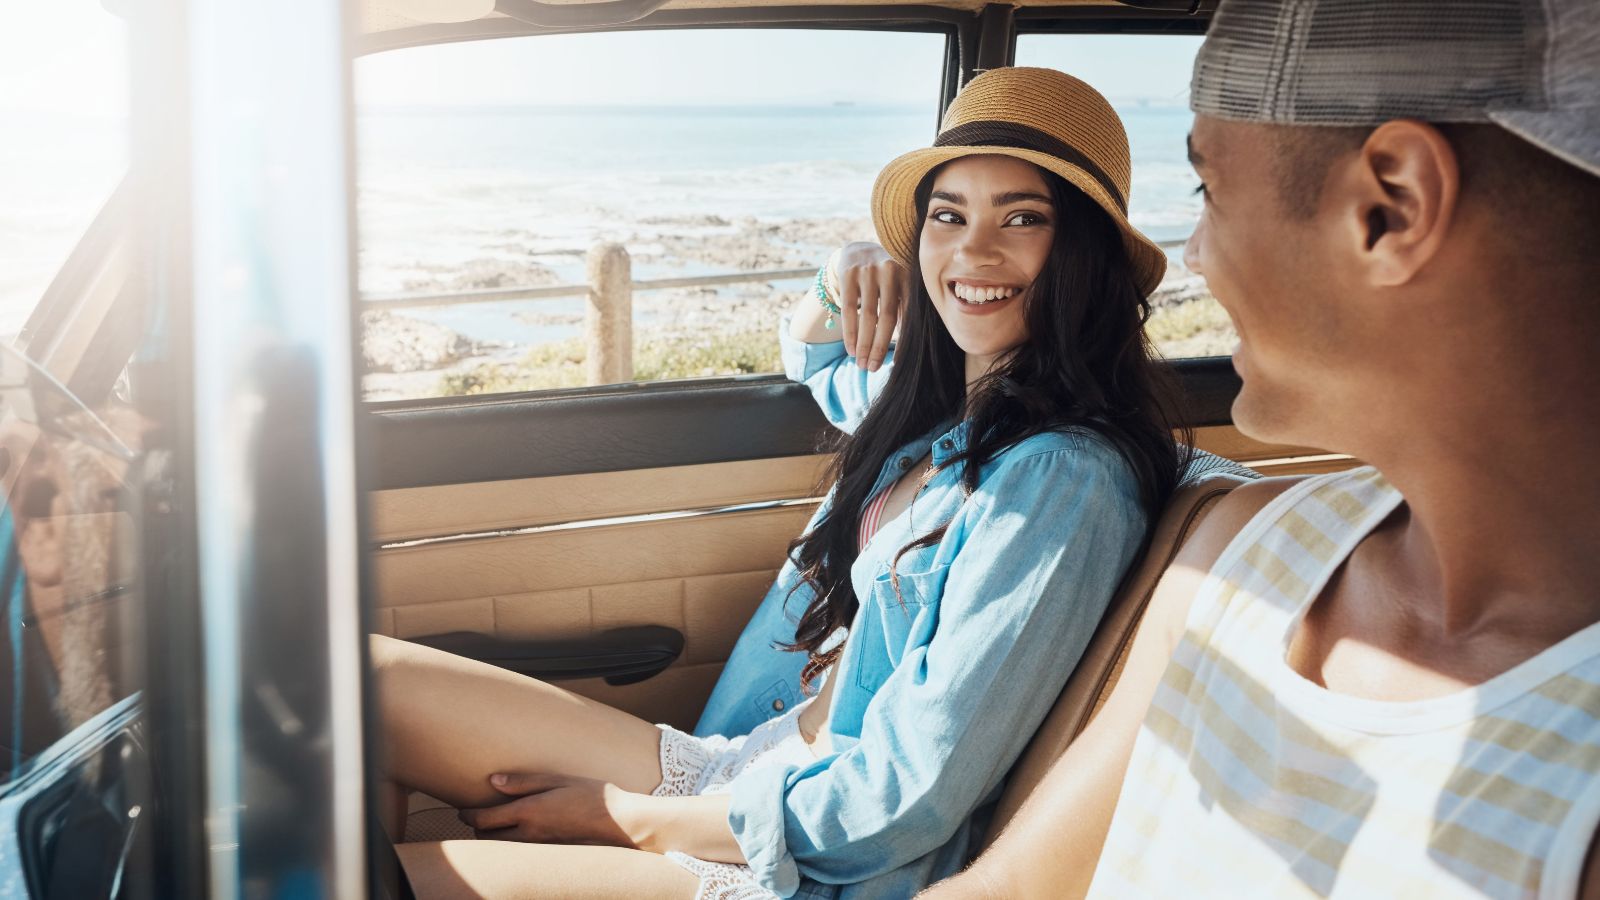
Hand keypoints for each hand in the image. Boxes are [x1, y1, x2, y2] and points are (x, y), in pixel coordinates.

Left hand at [457, 772, 655, 847]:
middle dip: (477, 830)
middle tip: (474, 817)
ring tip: (493, 825)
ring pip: (502, 848)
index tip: (462, 810)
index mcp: (528, 812)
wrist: (618, 821)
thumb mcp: (557, 779)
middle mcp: (529, 833)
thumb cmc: (590, 793)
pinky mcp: (548, 851)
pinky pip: (519, 851)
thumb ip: (523, 782)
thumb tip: (493, 781)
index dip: (468, 816)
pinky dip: (509, 844)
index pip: (484, 820)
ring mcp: (538, 845)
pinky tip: (517, 832)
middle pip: (487, 839)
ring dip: (492, 839)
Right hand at [833, 241, 910, 371]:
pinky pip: (849, 309)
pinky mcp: (849, 273)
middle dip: (879, 347)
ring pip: (868, 316)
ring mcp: (869, 270)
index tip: (897, 363)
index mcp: (909, 276)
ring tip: (861, 364)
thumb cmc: (885, 278)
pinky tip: (850, 349)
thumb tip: (908, 349)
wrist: (859, 250)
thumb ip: (905, 311)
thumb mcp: (899, 288)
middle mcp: (891, 270)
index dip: (904, 341)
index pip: (909, 314)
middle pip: (887, 317)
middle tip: (873, 368)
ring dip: (863, 344)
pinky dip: (850, 332)